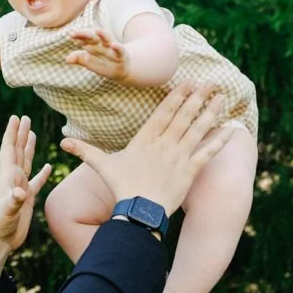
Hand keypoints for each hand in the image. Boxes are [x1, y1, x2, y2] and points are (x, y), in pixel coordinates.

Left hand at [0, 115, 51, 273]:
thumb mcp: (8, 211)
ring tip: (32, 133)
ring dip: (28, 147)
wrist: (0, 241)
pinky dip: (42, 173)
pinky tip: (48, 166)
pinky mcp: (27, 199)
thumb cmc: (0, 225)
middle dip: (21, 134)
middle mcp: (13, 179)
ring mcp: (20, 188)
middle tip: (25, 117)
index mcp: (8, 176)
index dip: (11, 133)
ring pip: (26, 162)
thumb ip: (14, 200)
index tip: (15, 117)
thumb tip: (21, 192)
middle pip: (17, 151)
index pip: (9, 149)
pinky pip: (36, 181)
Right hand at [60, 84, 230, 214]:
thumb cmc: (121, 187)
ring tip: (220, 98)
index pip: (165, 111)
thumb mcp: (103, 166)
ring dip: (210, 112)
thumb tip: (62, 143)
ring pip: (198, 129)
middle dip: (198, 97)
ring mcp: (179, 156)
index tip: (189, 82)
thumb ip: (86, 151)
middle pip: (184, 115)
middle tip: (210, 83)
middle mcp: (165, 143)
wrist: (138, 210)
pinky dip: (219, 141)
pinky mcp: (190, 171)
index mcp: (146, 138)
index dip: (178, 95)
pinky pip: (208, 153)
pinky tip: (230, 130)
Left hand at [66, 28, 128, 80]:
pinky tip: (113, 45)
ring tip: (97, 30)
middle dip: (85, 34)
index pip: (85, 38)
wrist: (119, 70)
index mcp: (94, 43)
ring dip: (102, 34)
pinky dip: (117, 47)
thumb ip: (79, 59)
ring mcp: (112, 48)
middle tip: (75, 33)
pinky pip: (120, 49)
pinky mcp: (122, 54)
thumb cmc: (103, 63)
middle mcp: (102, 43)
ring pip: (107, 39)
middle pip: (94, 36)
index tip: (71, 35)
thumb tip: (67, 59)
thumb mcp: (90, 62)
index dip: (79, 36)